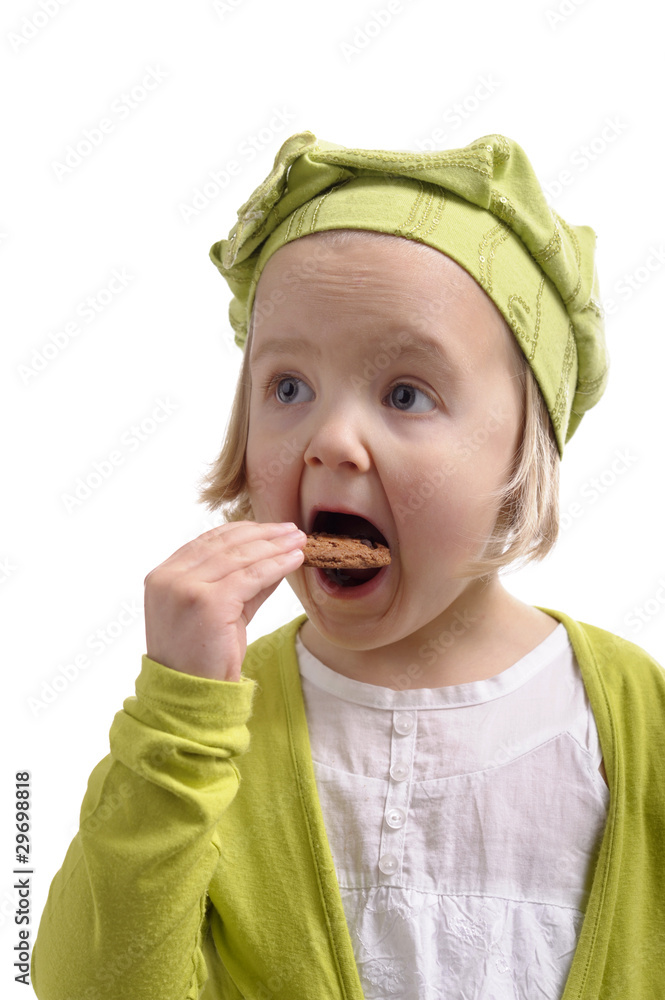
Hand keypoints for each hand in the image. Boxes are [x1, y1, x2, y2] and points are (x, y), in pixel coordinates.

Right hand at [143, 521, 305, 680]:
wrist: (190, 698)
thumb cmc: (202, 659)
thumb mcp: (221, 612)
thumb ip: (241, 582)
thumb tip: (274, 556)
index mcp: (163, 576)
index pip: (207, 541)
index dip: (242, 531)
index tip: (270, 529)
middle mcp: (169, 578)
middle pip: (224, 545)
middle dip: (263, 534)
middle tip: (291, 530)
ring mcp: (185, 588)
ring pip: (239, 557)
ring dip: (274, 546)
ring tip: (298, 540)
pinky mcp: (208, 602)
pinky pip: (250, 577)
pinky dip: (276, 565)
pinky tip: (294, 560)